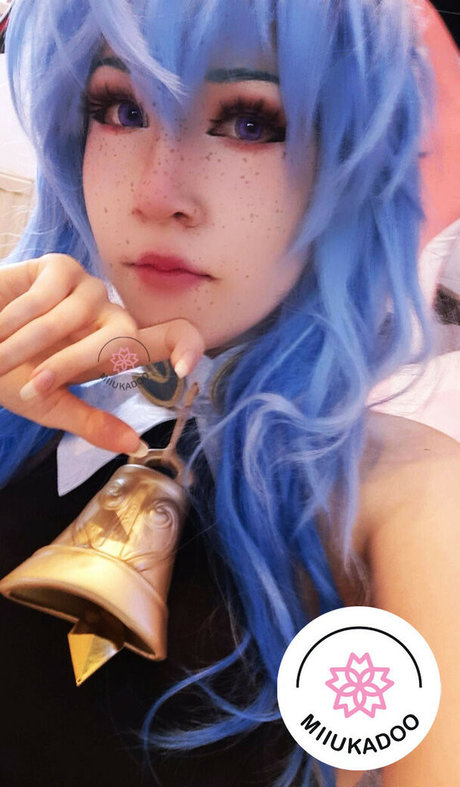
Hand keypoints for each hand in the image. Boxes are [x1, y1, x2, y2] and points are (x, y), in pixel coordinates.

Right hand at [0, 254, 203, 452]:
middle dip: (70, 364)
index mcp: (114, 349)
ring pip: (76, 319)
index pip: (168, 338)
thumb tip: (137, 448)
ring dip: (29, 346)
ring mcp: (87, 289)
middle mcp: (109, 315)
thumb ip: (93, 424)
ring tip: (2, 356)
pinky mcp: (60, 267)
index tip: (184, 370)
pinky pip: (47, 297)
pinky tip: (0, 324)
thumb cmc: (8, 372)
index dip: (186, 346)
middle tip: (32, 385)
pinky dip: (17, 319)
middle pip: (124, 335)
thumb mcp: (49, 403)